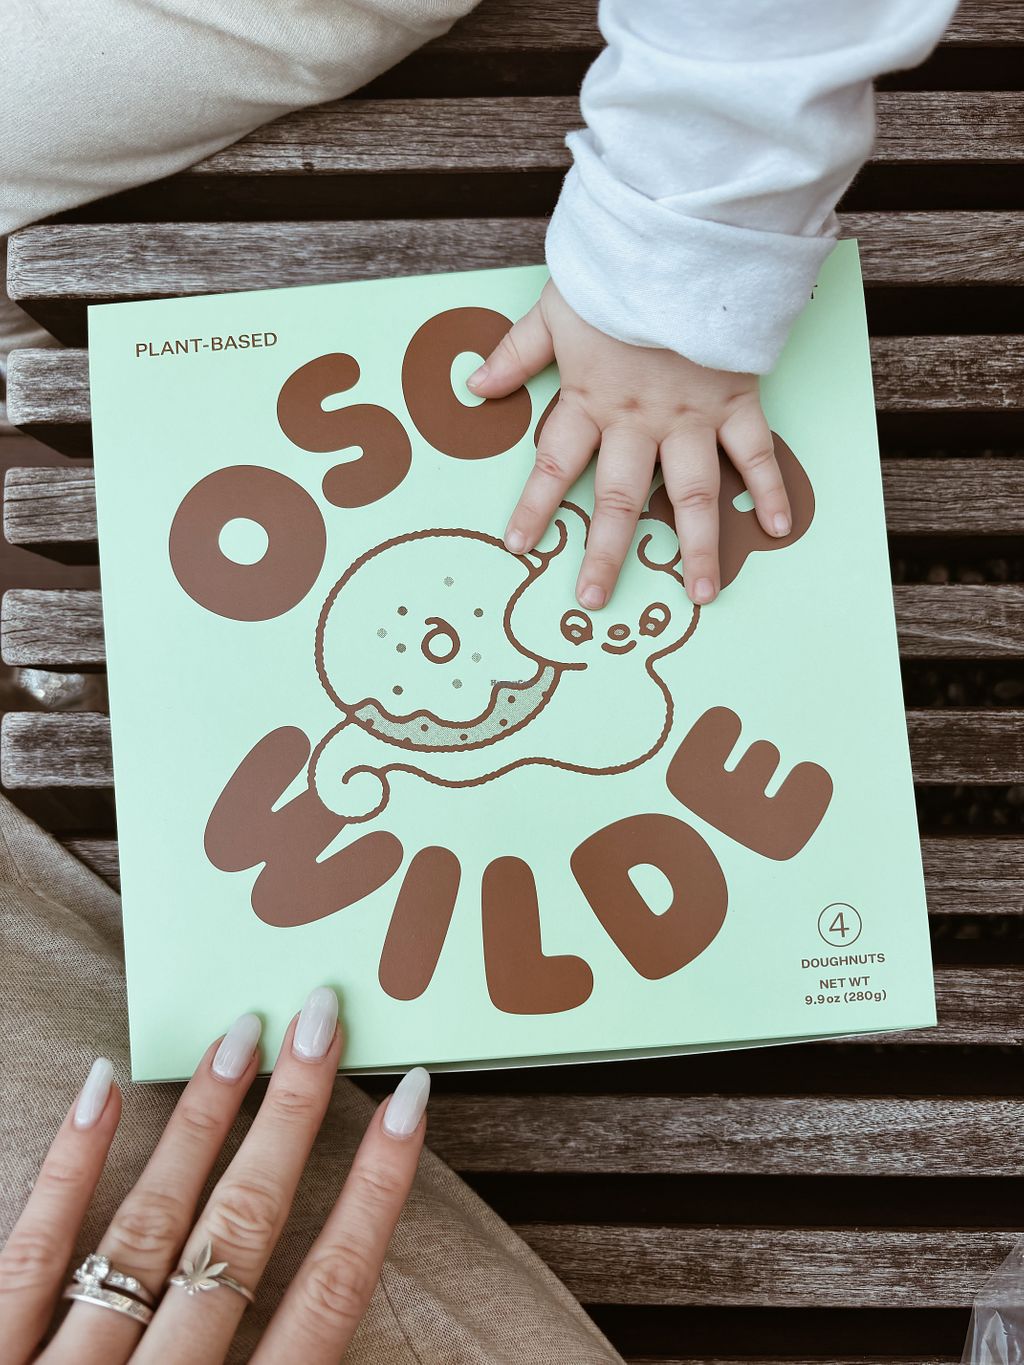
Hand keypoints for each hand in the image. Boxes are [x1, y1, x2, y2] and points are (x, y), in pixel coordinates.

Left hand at [0, 987, 428, 1364]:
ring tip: (240, 1034)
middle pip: (241, 1233)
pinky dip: (68, 1167)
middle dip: (291, 1120)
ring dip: (199, 1124)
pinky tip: (101, 1084)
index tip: (411, 1099)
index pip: (326, 1295)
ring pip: (147, 1226)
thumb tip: (334, 1322)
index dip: (376, 1190)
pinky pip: (25, 1254)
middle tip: (322, 1017)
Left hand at [469, 281, 791, 607]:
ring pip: (691, 494)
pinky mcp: (735, 400)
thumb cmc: (616, 272)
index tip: (518, 547)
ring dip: (697, 547)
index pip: (554, 466)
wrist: (682, 240)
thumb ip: (516, 353)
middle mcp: (638, 421)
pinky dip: (769, 489)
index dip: (535, 509)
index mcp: (590, 400)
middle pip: (617, 499)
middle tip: (595, 600)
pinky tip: (775, 528)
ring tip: (700, 595)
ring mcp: (691, 416)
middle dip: (605, 553)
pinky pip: (755, 452)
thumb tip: (474, 385)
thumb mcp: (554, 307)